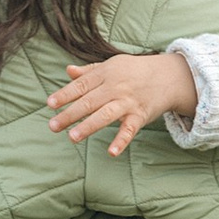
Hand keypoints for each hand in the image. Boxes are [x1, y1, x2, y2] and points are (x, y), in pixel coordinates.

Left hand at [45, 48, 198, 156]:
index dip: (65, 94)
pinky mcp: (140, 115)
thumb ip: (89, 71)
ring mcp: (128, 102)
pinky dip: (121, 141)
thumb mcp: (112, 66)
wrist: (168, 75)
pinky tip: (111, 152)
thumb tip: (67, 70)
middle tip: (53, 126)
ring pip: (106, 115)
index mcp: (106, 74)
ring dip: (89, 126)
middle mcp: (116, 87)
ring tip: (72, 137)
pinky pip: (129, 129)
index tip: (50, 104)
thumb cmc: (134, 71)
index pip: (82, 85)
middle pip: (89, 101)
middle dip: (70, 114)